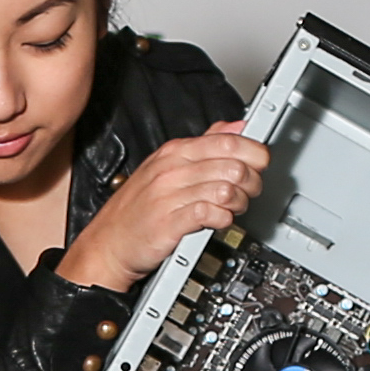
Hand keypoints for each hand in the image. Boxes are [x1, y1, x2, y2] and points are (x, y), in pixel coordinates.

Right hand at [55, 128, 269, 293]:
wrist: (107, 245)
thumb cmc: (137, 209)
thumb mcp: (167, 166)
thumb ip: (205, 145)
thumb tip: (237, 126)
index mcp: (174, 152)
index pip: (228, 141)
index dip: (255, 152)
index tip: (262, 163)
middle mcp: (172, 169)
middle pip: (234, 165)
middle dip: (252, 181)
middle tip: (249, 192)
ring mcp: (169, 195)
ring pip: (226, 189)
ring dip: (240, 203)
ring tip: (234, 209)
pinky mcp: (169, 222)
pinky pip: (210, 213)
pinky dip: (223, 219)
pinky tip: (220, 221)